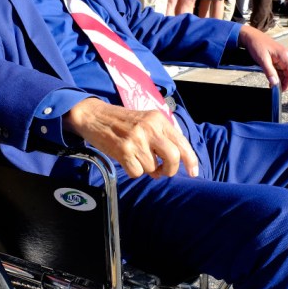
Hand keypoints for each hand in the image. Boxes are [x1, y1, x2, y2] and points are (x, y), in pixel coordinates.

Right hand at [64, 98, 198, 178]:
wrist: (94, 116)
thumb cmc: (121, 121)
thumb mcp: (146, 120)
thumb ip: (162, 136)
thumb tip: (175, 162)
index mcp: (158, 119)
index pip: (182, 142)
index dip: (191, 160)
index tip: (194, 172)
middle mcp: (149, 128)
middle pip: (173, 157)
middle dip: (170, 170)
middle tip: (163, 171)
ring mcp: (136, 139)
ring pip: (153, 168)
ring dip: (146, 169)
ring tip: (136, 157)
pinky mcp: (123, 150)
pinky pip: (137, 172)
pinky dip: (134, 171)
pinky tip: (127, 160)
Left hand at [237, 24, 287, 93]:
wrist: (251, 36)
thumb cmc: (257, 45)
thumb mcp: (262, 60)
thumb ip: (269, 72)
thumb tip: (275, 84)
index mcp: (285, 56)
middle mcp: (286, 56)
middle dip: (287, 83)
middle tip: (279, 90)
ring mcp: (282, 58)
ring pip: (286, 72)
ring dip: (282, 80)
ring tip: (274, 87)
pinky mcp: (277, 59)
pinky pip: (280, 70)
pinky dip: (278, 76)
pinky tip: (272, 81)